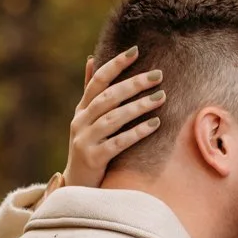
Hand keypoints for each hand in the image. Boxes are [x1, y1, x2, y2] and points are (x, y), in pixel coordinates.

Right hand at [62, 49, 166, 187]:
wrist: (77, 186)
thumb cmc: (88, 148)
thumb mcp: (85, 120)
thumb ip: (90, 92)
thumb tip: (92, 59)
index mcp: (82, 110)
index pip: (98, 81)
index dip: (115, 65)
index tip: (135, 51)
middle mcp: (81, 122)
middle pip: (108, 98)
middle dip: (133, 84)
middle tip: (158, 75)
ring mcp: (85, 141)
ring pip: (113, 119)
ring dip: (138, 107)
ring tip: (161, 98)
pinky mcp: (93, 159)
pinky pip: (118, 143)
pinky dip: (136, 133)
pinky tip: (154, 125)